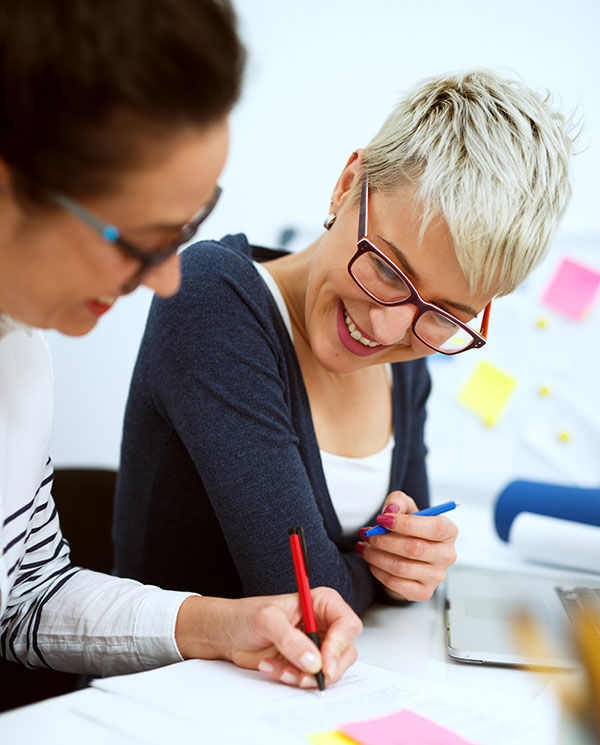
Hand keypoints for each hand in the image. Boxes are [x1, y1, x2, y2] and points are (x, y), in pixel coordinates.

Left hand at [174, 587, 361, 688]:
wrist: (227, 634)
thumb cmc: (245, 616)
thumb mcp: (266, 619)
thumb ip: (290, 639)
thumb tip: (312, 660)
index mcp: (320, 603)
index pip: (346, 623)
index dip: (340, 644)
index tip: (325, 663)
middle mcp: (323, 624)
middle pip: (345, 651)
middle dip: (326, 667)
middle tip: (305, 676)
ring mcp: (315, 646)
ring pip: (330, 669)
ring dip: (305, 676)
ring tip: (280, 670)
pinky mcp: (305, 664)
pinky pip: (310, 679)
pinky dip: (294, 680)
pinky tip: (273, 669)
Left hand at [356, 491, 457, 600]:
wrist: (408, 552)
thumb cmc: (409, 528)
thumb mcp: (405, 507)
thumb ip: (398, 501)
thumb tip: (391, 511)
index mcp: (449, 531)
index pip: (434, 528)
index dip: (405, 523)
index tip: (382, 519)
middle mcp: (447, 555)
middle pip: (414, 549)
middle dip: (384, 540)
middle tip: (367, 534)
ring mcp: (437, 576)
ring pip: (401, 567)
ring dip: (376, 556)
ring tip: (365, 546)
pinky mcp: (423, 592)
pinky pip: (396, 583)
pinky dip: (378, 571)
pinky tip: (371, 561)